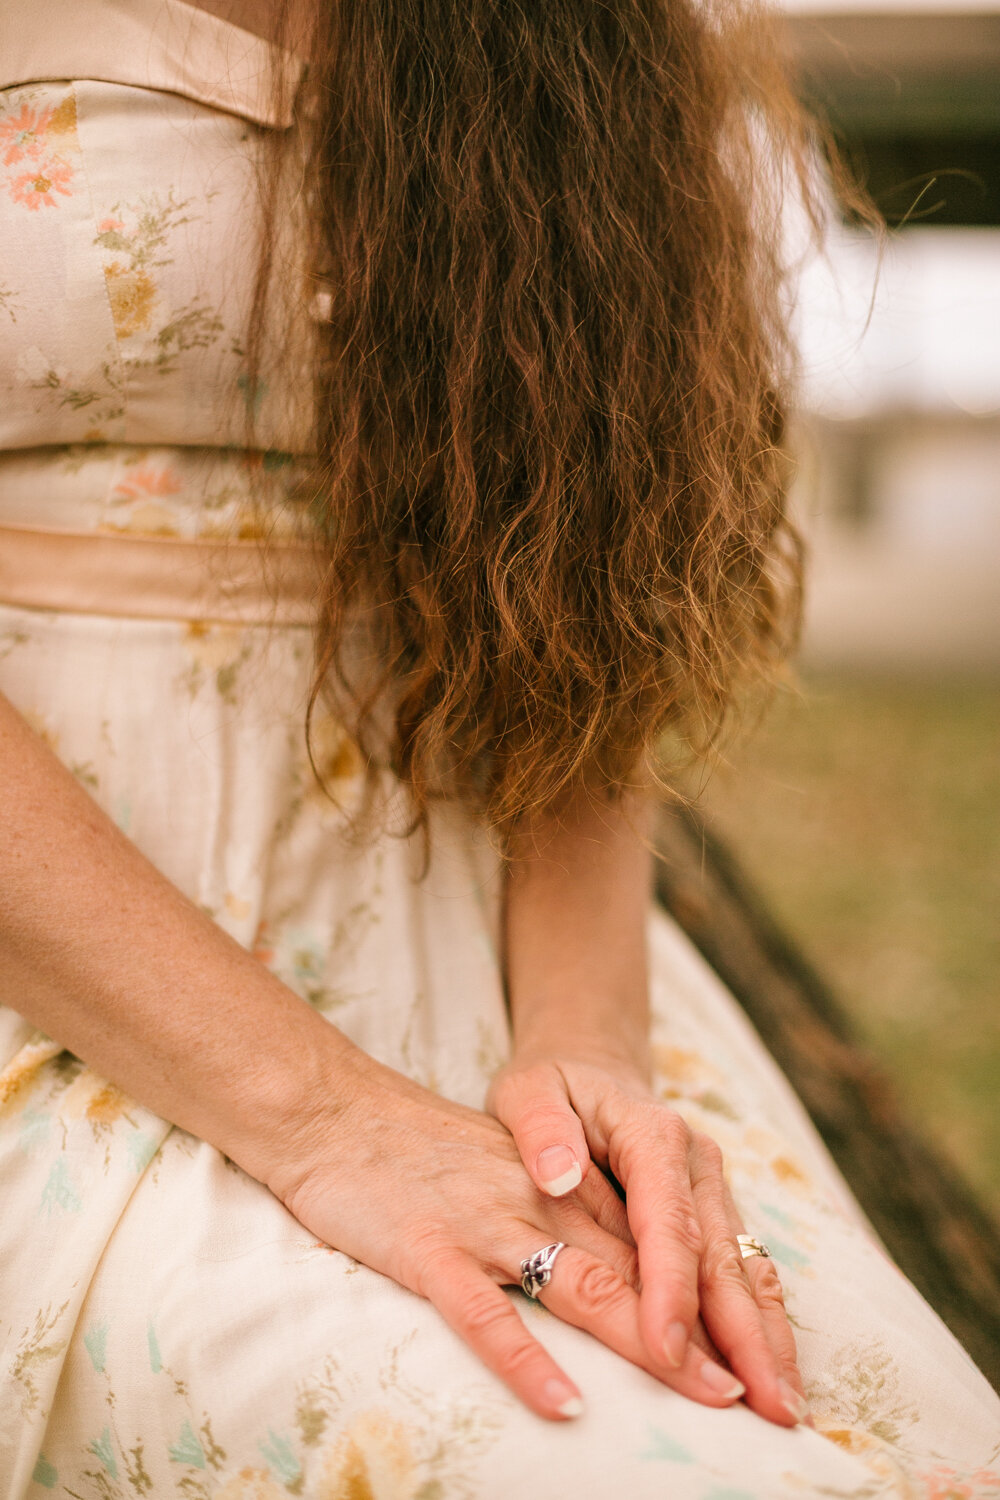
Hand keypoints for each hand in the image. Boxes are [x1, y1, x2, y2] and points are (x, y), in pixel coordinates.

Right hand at [267, 1050, 756, 1422]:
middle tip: (771, 1398)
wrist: (338, 1111)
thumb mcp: (520, 1173)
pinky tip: (563, 1403)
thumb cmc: (430, 1156)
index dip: (723, 1300)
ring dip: (650, 1338)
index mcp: (573, 1184)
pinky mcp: (429, 1248)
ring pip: (586, 1283)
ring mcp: (489, 1222)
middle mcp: (546, 1199)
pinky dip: (526, 1356)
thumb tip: (648, 1276)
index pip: (665, 1241)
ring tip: (706, 1391)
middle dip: (715, 1332)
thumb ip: (583, 1219)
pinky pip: (484, 1310)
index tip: (769, 1360)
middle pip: (646, 1269)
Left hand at [487, 1051, 810, 1427]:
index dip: (671, 1287)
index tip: (666, 1347)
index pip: (667, 1218)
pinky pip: (742, 1271)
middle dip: (744, 1333)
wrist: (589, 1066)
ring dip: (765, 1338)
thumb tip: (557, 1172)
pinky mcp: (712, 1214)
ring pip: (744, 1269)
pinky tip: (770, 1374)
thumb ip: (540, 1127)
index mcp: (652, 1133)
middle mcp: (695, 1163)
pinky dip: (759, 1324)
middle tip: (763, 1406)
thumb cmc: (551, 1087)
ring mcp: (710, 1190)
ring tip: (784, 1408)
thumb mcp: (528, 1091)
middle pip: (722, 1255)